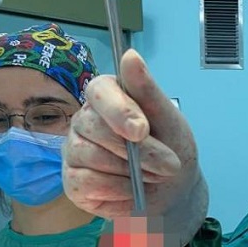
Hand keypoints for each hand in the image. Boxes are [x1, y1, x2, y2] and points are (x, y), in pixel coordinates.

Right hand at [63, 50, 207, 243]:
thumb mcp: (169, 120)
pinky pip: (86, 183)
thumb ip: (148, 91)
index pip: (99, 91)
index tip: (142, 131)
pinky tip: (132, 190)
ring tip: (152, 176)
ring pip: (91, 157)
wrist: (174, 190)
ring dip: (130, 173)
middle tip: (168, 165)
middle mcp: (84, 120)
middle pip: (95, 128)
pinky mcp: (73, 181)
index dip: (119, 111)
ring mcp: (74, 151)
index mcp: (108, 96)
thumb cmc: (171, 148)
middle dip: (138, 152)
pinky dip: (117, 190)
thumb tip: (130, 56)